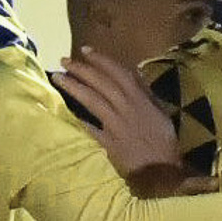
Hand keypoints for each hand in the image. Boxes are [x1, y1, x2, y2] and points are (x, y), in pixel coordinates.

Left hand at [52, 47, 179, 178]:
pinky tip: (64, 109)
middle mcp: (126, 107)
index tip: (85, 50)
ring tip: (58, 78)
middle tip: (64, 60)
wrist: (162, 170)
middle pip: (100, 83)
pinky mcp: (108, 142)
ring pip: (92, 100)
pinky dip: (78, 119)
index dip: (100, 60)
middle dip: (82, 69)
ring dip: (74, 87)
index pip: (118, 73)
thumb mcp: (160, 112)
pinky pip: (90, 128)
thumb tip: (134, 72)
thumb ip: (146, 93)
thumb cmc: (164, 141)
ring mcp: (115, 124)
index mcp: (140, 99)